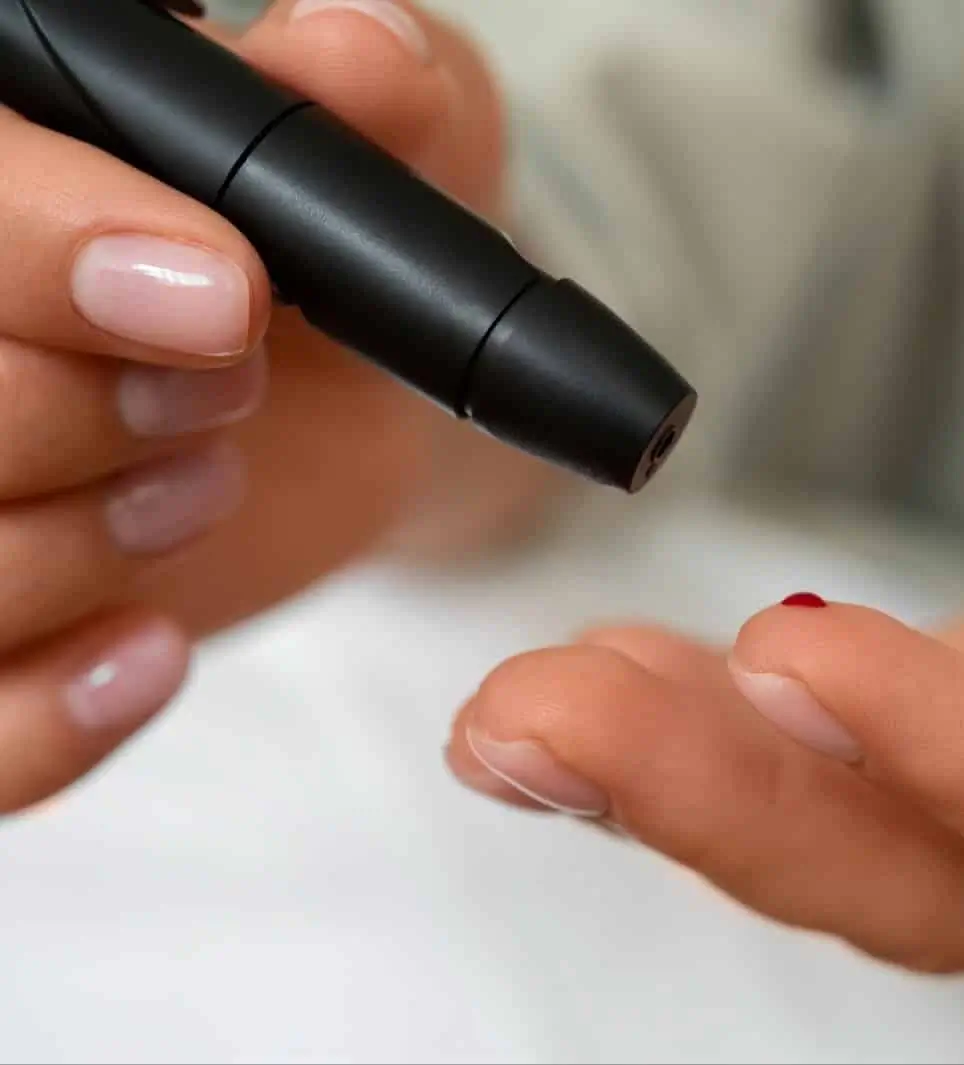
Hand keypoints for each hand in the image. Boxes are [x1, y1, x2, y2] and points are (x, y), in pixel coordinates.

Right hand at [0, 0, 548, 812]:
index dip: (38, 250)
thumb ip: (377, 94)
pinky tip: (151, 649)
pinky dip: (50, 715)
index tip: (224, 298)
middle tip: (228, 387)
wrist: (341, 392)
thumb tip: (351, 50)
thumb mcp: (401, 144)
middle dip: (84, 408)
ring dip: (88, 543)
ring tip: (201, 483)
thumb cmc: (347, 247)